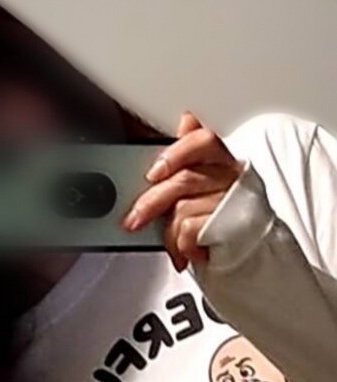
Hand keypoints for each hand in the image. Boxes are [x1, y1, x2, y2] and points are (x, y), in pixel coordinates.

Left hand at [123, 112, 244, 270]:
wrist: (247, 261)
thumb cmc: (219, 225)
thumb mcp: (201, 190)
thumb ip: (190, 157)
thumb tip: (186, 121)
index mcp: (227, 160)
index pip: (203, 141)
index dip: (176, 154)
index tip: (153, 173)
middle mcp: (235, 177)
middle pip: (184, 179)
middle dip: (151, 202)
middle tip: (134, 220)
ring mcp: (236, 202)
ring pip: (182, 209)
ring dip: (169, 233)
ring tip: (174, 243)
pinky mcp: (234, 227)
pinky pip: (189, 230)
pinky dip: (181, 246)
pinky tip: (188, 251)